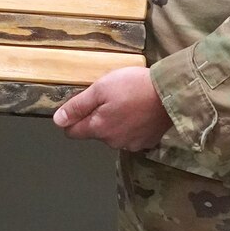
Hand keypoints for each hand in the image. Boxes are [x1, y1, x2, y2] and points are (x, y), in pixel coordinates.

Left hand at [52, 67, 171, 150]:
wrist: (171, 93)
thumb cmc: (134, 87)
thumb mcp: (100, 89)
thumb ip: (77, 106)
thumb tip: (58, 120)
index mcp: (99, 128)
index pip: (72, 132)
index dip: (72, 118)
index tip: (81, 105)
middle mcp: (113, 142)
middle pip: (94, 132)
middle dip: (96, 117)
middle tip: (109, 97)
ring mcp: (131, 144)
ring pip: (113, 134)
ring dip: (115, 122)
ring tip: (126, 103)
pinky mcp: (147, 142)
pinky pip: (130, 135)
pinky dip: (131, 126)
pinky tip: (138, 112)